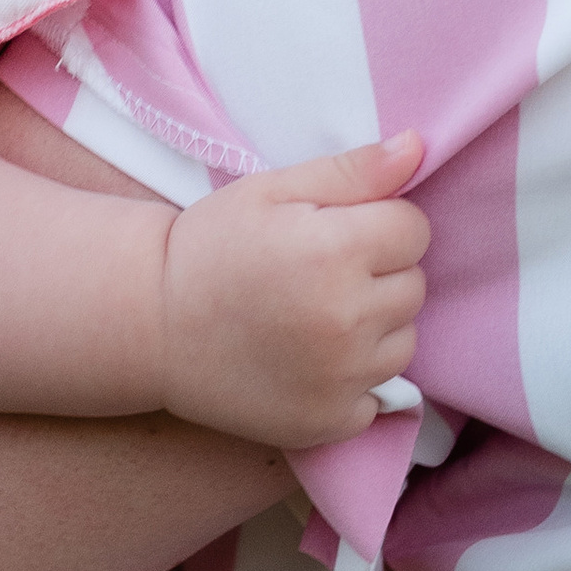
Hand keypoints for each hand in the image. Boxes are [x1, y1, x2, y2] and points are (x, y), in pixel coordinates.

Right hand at [155, 136, 428, 449]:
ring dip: (374, 327)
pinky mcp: (328, 423)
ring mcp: (340, 379)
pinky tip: (309, 361)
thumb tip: (418, 148)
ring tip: (315, 316)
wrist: (152, 326)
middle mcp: (346, 320)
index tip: (338, 232)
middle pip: (413, 286)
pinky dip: (354, 380)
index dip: (380, 224)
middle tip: (320, 274)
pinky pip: (378, 396)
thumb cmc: (212, 247)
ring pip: (403, 341)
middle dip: (379, 274)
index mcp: (335, 251)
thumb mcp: (273, 190)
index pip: (414, 230)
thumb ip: (353, 170)